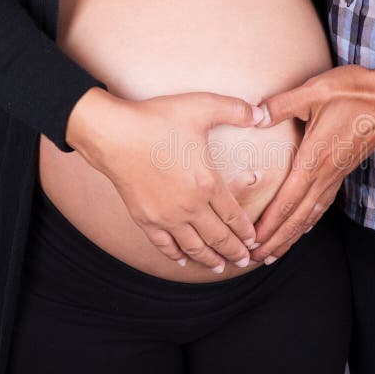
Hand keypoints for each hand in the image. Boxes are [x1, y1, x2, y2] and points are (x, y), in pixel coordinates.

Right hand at [66, 87, 263, 272]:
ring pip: (194, 246)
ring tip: (221, 267)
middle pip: (218, 237)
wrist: (113, 134)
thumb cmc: (157, 119)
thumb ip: (235, 109)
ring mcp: (166, 216)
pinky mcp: (144, 219)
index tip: (254, 240)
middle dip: (235, 251)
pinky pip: (164, 245)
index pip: (234, 216)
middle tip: (245, 261)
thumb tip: (261, 113)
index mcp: (208, 183)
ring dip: (210, 259)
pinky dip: (176, 255)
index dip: (246, 231)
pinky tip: (182, 260)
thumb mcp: (202, 106)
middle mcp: (190, 206)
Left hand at [250, 65, 374, 263]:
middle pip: (296, 217)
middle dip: (275, 240)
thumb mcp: (315, 90)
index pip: (287, 201)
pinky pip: (322, 205)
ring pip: (310, 215)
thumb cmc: (356, 93)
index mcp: (314, 159)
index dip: (268, 224)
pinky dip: (309, 222)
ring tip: (273, 254)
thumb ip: (283, 104)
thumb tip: (256, 114)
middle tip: (254, 258)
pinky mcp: (342, 172)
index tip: (252, 241)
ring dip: (291, 236)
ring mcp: (336, 176)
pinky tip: (303, 228)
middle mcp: (325, 175)